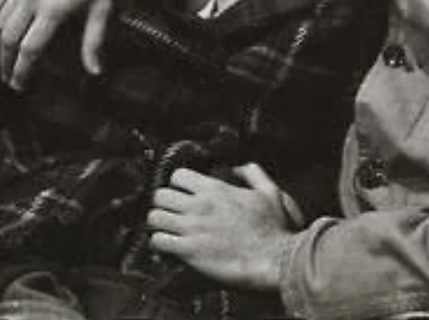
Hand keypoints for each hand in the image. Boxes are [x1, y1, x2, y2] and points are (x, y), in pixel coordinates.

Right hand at [0, 0, 128, 88]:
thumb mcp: (103, 4)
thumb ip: (95, 40)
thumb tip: (95, 72)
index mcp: (53, 9)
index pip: (29, 50)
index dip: (22, 72)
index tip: (19, 86)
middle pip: (8, 39)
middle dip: (6, 62)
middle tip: (8, 78)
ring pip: (0, 19)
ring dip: (1, 41)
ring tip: (7, 55)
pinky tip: (3, 25)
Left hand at [147, 164, 295, 290]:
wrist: (274, 259)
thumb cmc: (273, 228)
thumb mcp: (270, 191)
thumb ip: (253, 173)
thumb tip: (239, 168)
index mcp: (216, 189)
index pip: (178, 176)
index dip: (178, 184)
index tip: (182, 193)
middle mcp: (199, 205)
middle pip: (160, 195)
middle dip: (164, 203)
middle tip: (171, 213)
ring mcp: (191, 228)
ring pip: (154, 218)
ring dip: (159, 224)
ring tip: (167, 230)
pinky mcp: (188, 251)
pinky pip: (158, 242)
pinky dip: (159, 244)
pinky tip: (169, 247)